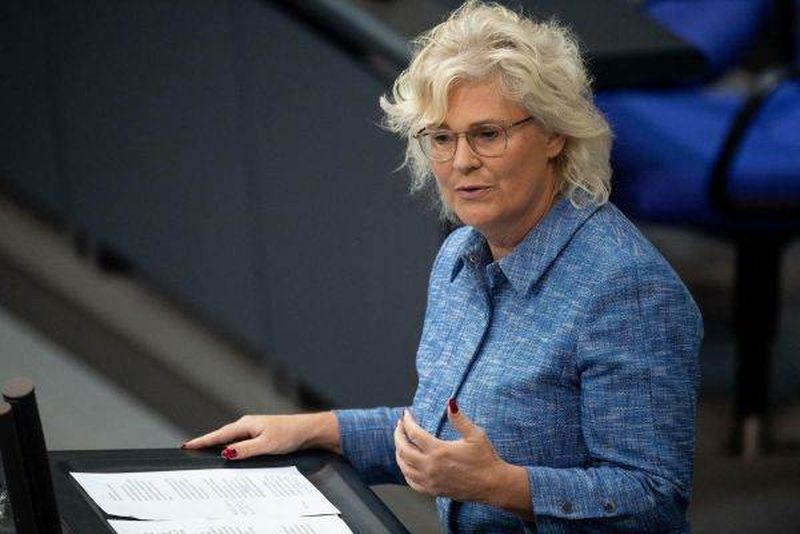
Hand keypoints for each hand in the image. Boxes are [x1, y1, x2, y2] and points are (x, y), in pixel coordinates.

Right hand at [182, 412, 340, 459]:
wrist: (307, 430)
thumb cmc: (289, 435)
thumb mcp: (266, 445)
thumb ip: (245, 449)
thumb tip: (225, 452)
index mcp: (246, 425)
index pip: (219, 435)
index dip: (202, 441)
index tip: (186, 445)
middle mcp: (247, 424)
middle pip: (221, 436)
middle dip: (205, 443)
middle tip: (188, 450)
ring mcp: (252, 429)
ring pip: (230, 438)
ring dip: (217, 444)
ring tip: (201, 452)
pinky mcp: (258, 434)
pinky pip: (238, 441)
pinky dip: (229, 446)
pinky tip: (226, 452)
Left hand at [394, 400, 517, 503]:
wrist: (493, 484)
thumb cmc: (485, 459)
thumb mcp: (475, 434)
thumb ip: (459, 419)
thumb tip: (450, 402)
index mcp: (439, 451)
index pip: (413, 433)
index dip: (407, 421)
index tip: (406, 414)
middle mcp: (431, 467)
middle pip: (403, 449)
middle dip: (398, 434)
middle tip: (400, 426)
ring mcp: (431, 480)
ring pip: (404, 466)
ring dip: (398, 452)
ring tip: (400, 442)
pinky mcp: (433, 490)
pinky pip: (411, 482)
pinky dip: (405, 471)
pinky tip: (407, 464)